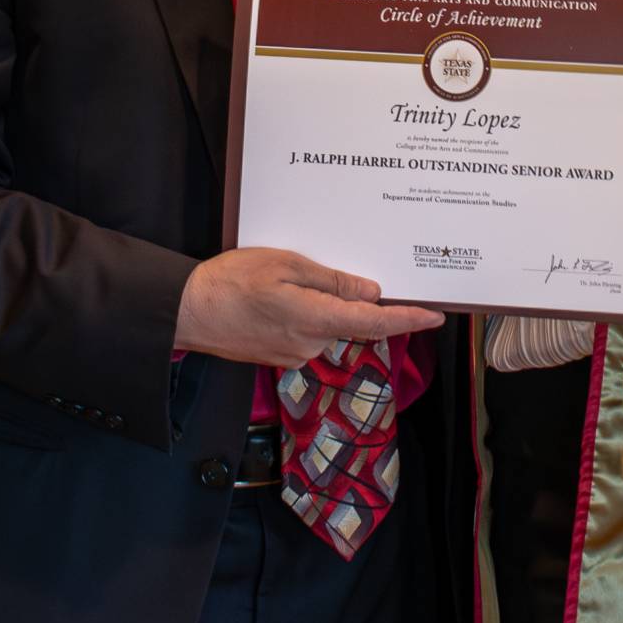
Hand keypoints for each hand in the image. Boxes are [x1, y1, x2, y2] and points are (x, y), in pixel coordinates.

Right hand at [174, 247, 443, 369]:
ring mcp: (295, 354)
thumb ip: (332, 282)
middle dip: (350, 299)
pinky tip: (278, 296)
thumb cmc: (231, 282)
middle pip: (350, 322)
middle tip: (328, 269)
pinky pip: (307, 332)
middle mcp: (311, 344)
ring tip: (289, 278)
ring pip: (327, 326)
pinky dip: (305, 314)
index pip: (374, 324)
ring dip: (322, 305)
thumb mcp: (286, 265)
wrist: (188, 312)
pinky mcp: (280, 356)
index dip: (408, 320)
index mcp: (316, 319)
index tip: (434, 316)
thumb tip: (370, 293)